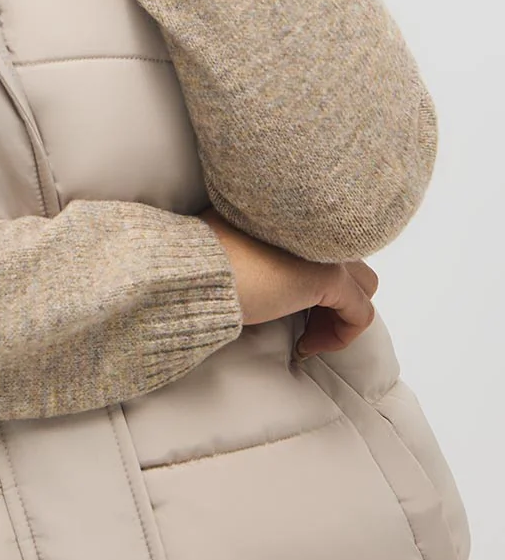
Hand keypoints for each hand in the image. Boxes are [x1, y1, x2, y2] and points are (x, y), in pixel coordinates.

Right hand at [198, 207, 379, 358]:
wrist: (197, 272)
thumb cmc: (200, 262)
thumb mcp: (225, 239)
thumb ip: (251, 241)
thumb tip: (252, 263)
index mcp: (289, 214)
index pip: (322, 247)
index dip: (309, 281)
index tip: (286, 306)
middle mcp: (313, 224)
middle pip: (350, 263)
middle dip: (332, 298)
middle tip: (301, 322)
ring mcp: (324, 248)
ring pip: (363, 286)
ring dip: (338, 316)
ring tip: (306, 336)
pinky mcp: (330, 276)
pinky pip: (360, 314)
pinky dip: (340, 337)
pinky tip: (305, 346)